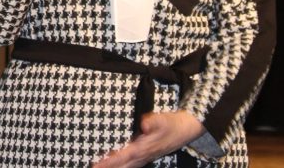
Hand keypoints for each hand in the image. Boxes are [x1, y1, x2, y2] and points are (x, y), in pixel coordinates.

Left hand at [91, 111, 205, 167]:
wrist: (186, 129)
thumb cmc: (173, 124)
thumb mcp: (164, 120)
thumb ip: (153, 121)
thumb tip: (143, 124)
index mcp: (144, 148)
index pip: (123, 157)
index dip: (110, 162)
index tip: (97, 165)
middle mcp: (143, 155)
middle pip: (123, 166)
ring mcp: (145, 157)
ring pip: (127, 167)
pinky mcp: (147, 155)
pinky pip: (132, 164)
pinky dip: (122, 166)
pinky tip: (118, 166)